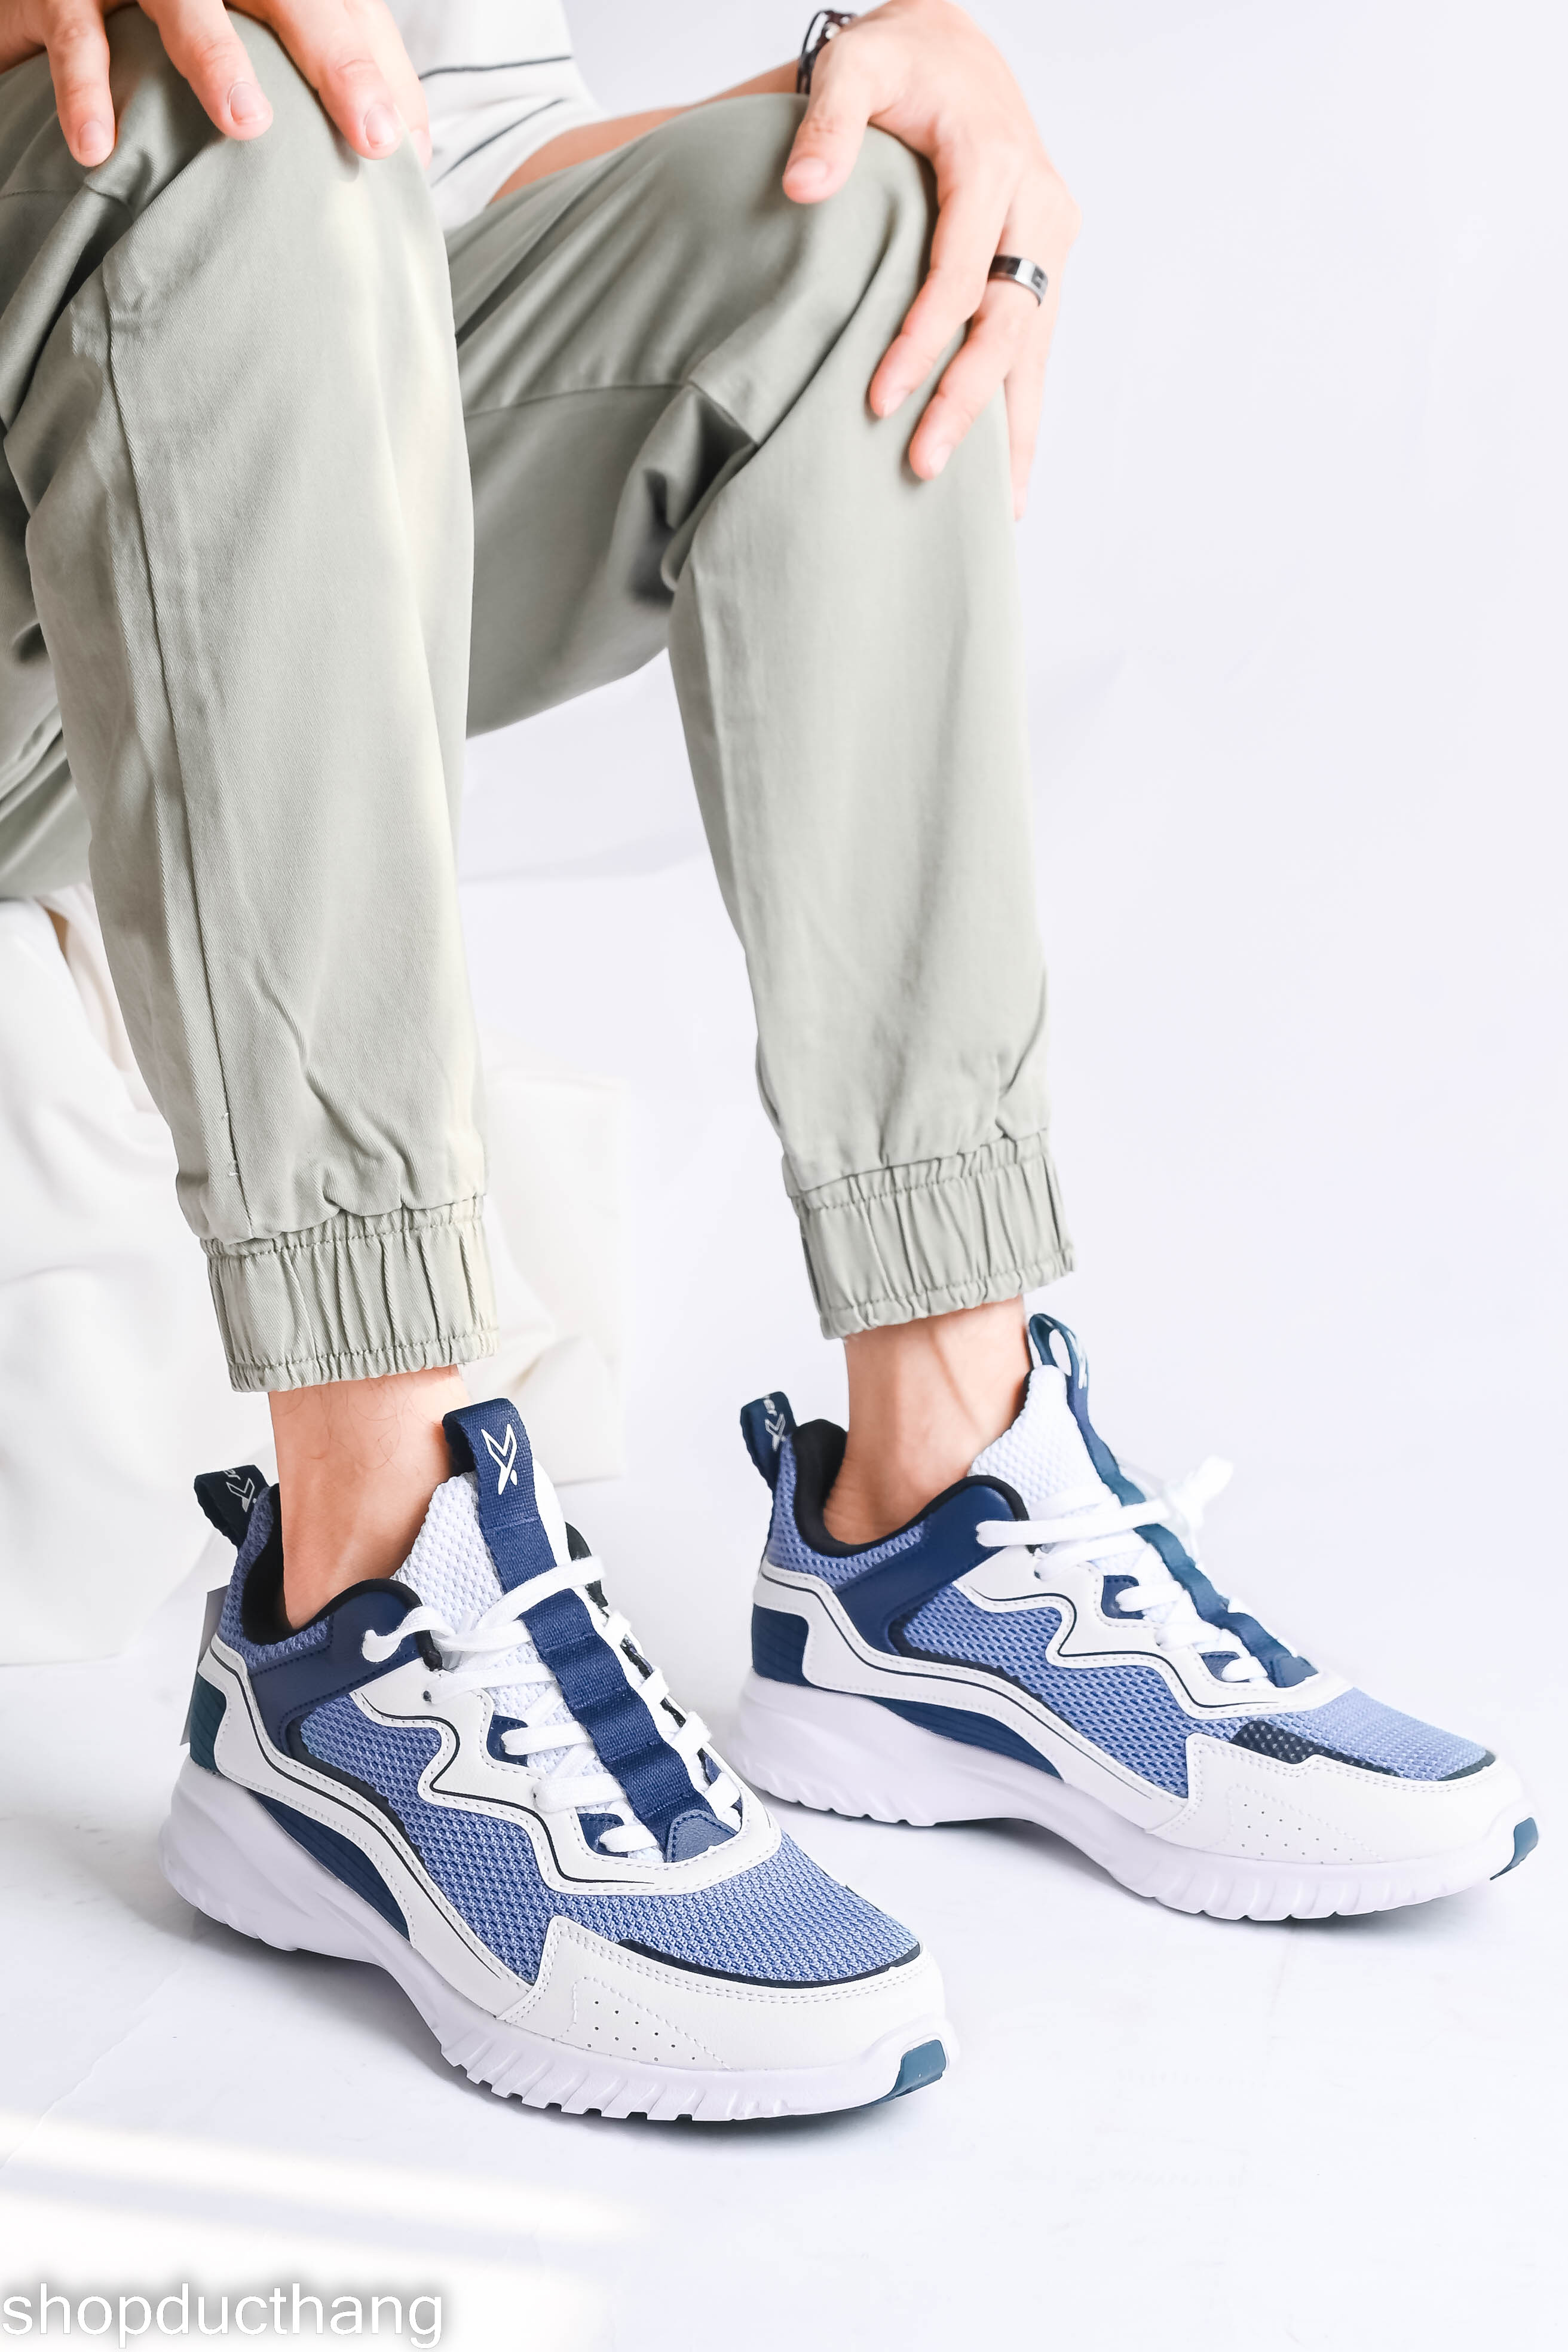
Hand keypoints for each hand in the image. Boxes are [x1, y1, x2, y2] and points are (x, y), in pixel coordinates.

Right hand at [0, 0, 430, 171]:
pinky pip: (73, 36)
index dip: (378, 69)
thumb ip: (329, 68)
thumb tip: (415, 151)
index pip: (341, 6)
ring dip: (216, 58)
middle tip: (371, 135)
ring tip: (248, 125)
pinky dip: (84, 91)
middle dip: (333, 59)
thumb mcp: (256, 28)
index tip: (404, 144)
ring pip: (181, 0)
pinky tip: (98, 148)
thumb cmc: (175, 19)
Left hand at [783, 0, 1079, 516]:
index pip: (960, 270)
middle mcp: (1038, 206)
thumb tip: (802, 188)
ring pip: (1036, 347)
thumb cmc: (902, 63)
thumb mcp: (856, 66)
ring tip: (994, 509)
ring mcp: (1050, 241)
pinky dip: (1025, 415)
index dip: (923, 338)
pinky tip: (1011, 481)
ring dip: (1012, 429)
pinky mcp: (1047, 267)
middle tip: (925, 464)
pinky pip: (1039, 350)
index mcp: (996, 162)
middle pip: (1007, 320)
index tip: (880, 395)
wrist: (954, 50)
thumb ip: (828, 121)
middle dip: (967, 399)